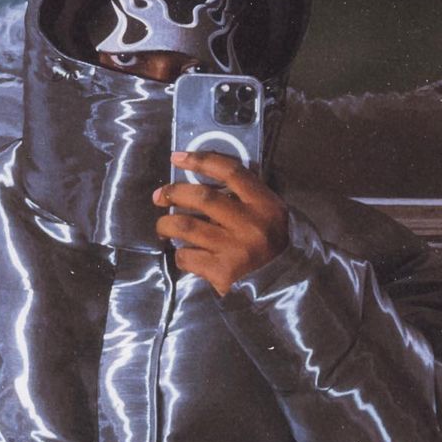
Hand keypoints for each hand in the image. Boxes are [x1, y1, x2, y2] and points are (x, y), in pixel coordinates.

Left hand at [153, 151, 288, 295]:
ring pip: (186, 227)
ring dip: (166, 224)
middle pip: (203, 197)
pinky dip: (180, 254)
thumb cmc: (270, 244)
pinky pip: (188, 257)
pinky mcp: (222, 272)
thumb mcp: (268, 213)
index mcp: (264, 204)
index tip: (177, 158)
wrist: (282, 284)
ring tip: (163, 227)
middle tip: (159, 196)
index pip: (230, 172)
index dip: (200, 160)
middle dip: (174, 193)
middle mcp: (250, 224)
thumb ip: (242, 196)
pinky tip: (183, 254)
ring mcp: (235, 249)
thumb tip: (198, 182)